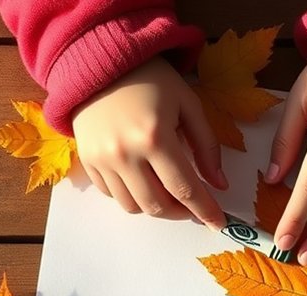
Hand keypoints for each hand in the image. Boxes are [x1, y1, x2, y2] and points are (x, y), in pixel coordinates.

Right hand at [73, 57, 227, 229]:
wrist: (100, 62)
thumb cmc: (150, 80)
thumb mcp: (188, 104)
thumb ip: (207, 146)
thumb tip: (219, 184)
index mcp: (155, 137)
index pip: (185, 188)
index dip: (204, 210)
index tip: (218, 223)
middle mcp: (126, 154)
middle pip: (158, 206)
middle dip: (181, 213)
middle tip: (193, 206)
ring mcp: (102, 160)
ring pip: (134, 207)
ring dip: (156, 208)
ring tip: (169, 193)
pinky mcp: (88, 162)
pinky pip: (113, 195)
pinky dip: (132, 196)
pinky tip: (144, 180)